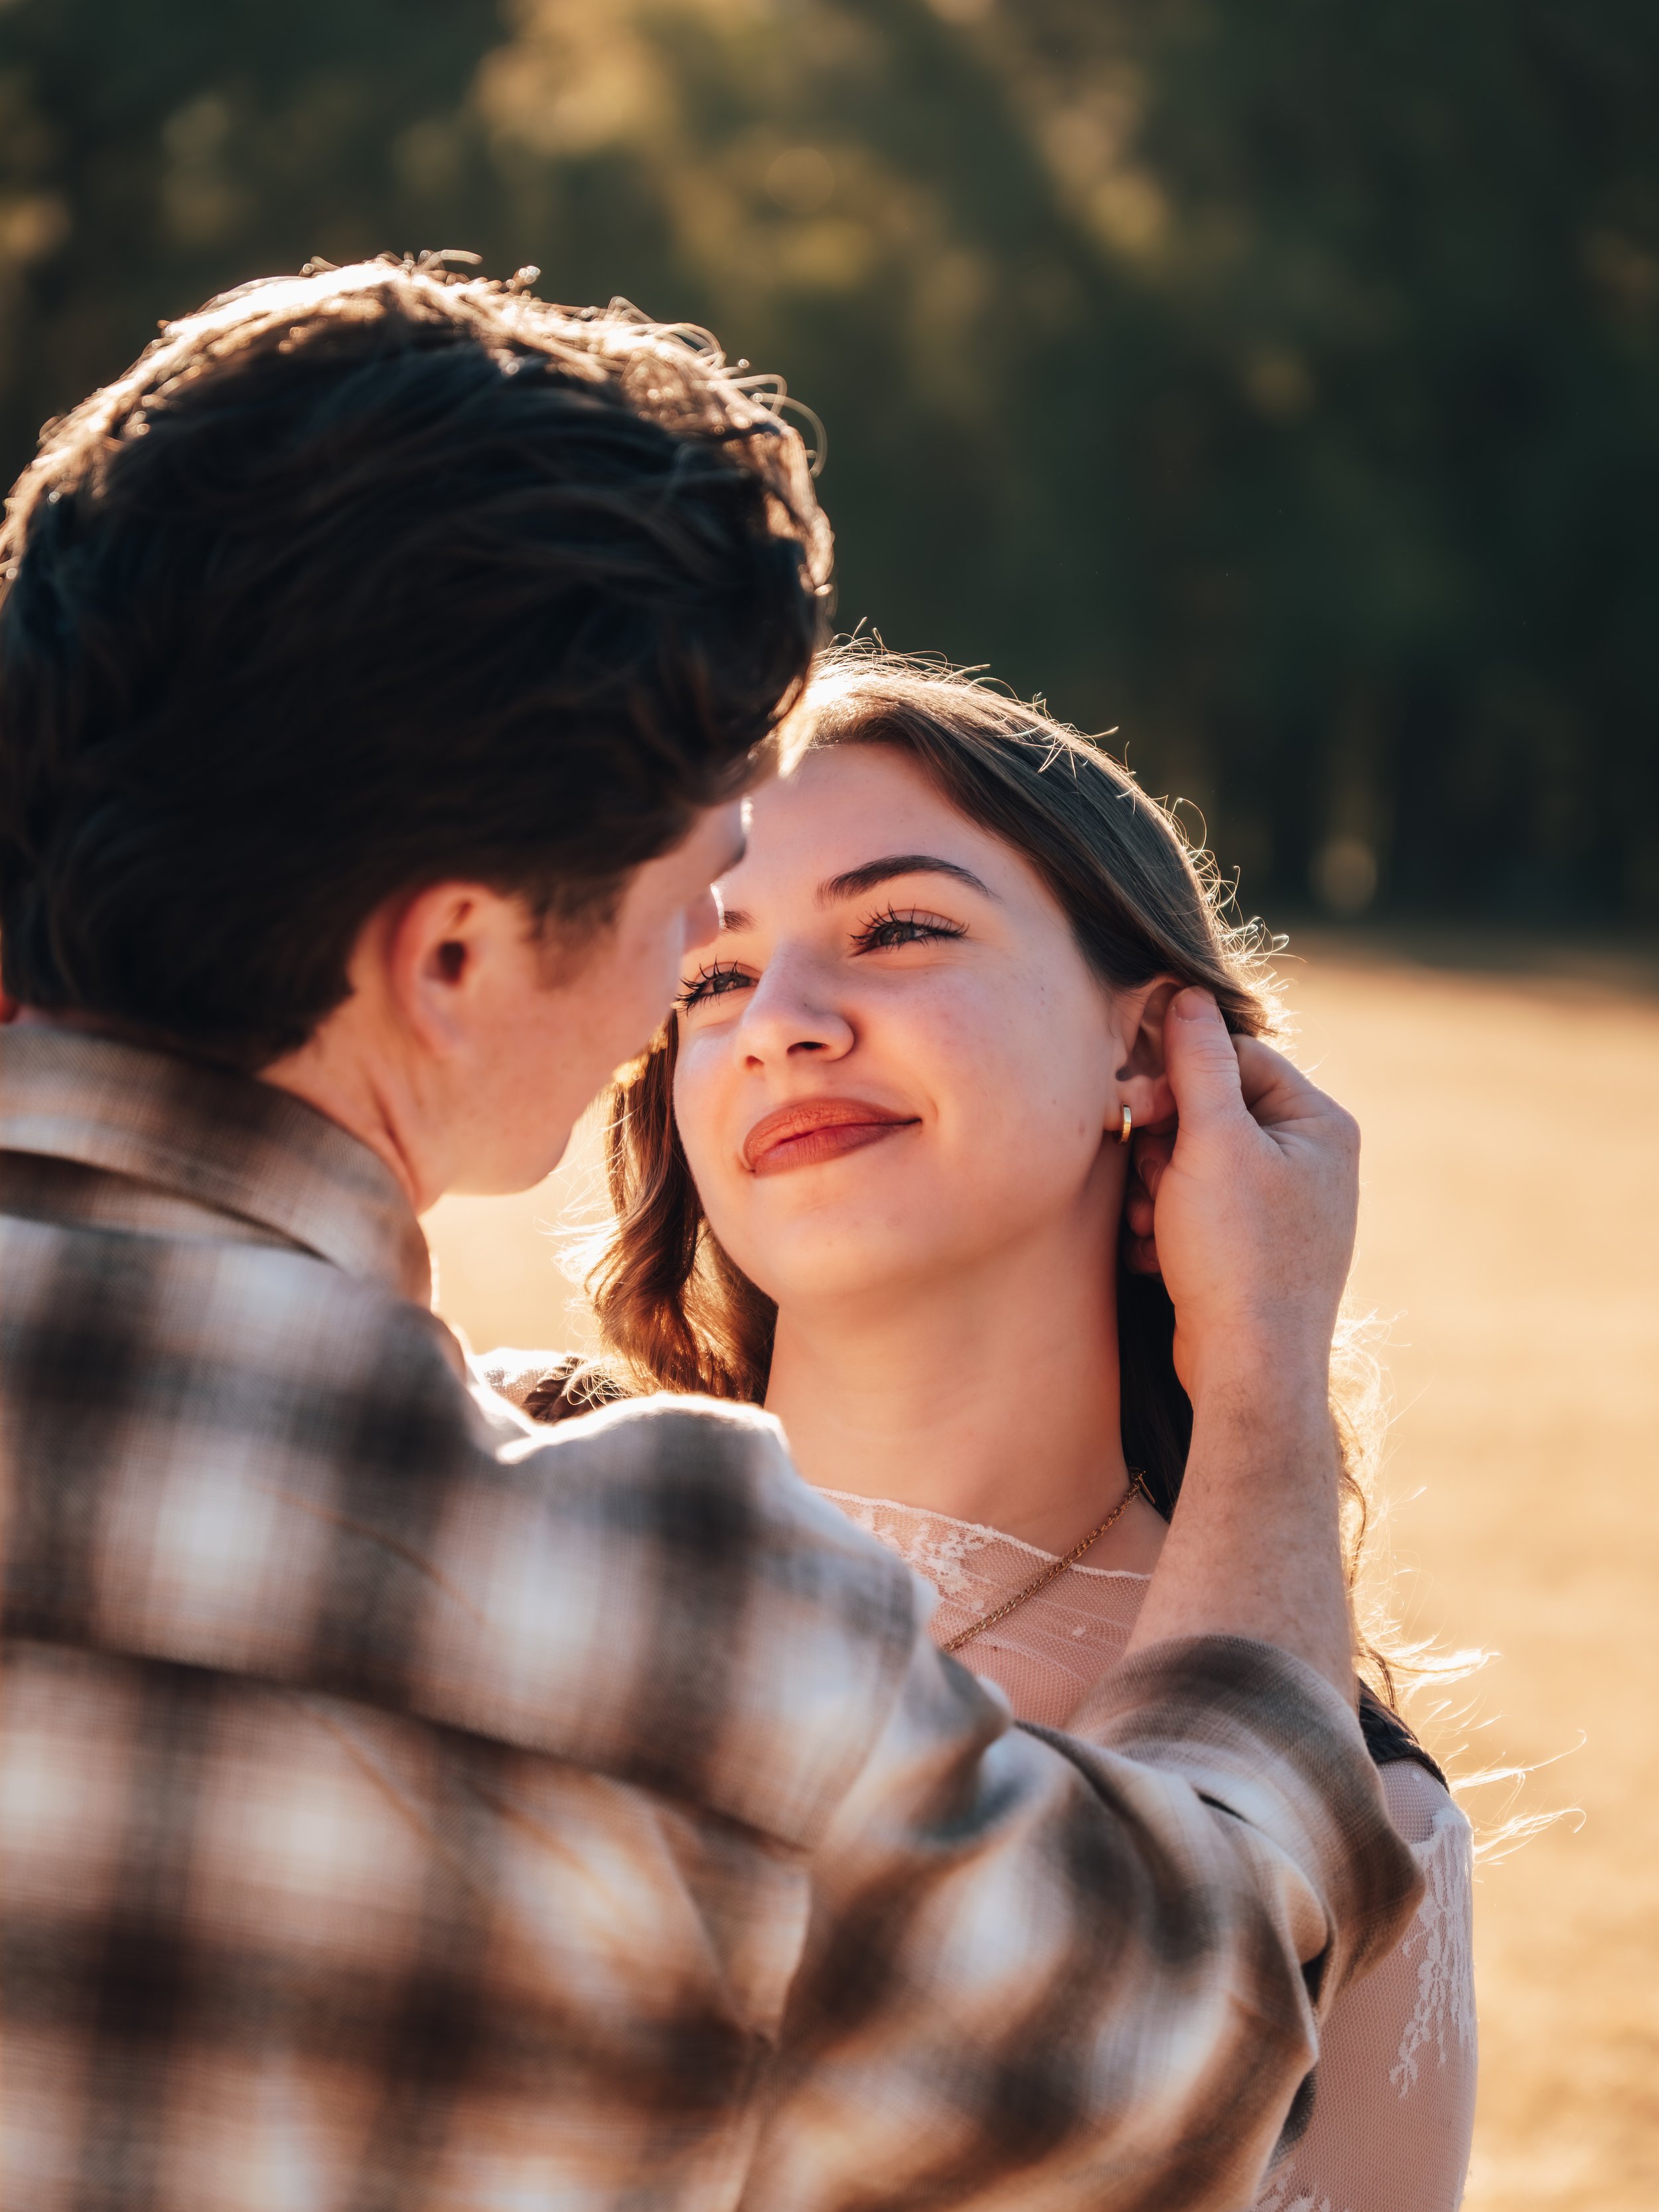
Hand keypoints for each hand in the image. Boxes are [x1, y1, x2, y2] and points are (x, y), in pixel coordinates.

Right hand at [1138, 990, 1359, 1401]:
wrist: (1248, 1370)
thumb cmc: (1238, 1256)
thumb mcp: (1213, 1144)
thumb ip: (1199, 1063)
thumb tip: (1187, 993)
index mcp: (1319, 1125)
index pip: (1237, 1058)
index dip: (1179, 1076)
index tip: (1140, 1106)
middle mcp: (1310, 1162)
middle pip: (1210, 1111)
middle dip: (1163, 1143)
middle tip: (1146, 1174)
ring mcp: (1282, 1209)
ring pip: (1193, 1162)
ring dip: (1156, 1187)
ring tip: (1151, 1224)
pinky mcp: (1251, 1250)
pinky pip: (1195, 1210)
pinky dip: (1166, 1225)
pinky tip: (1156, 1252)